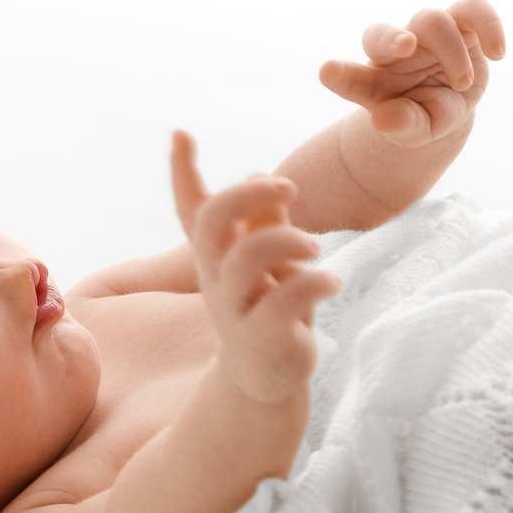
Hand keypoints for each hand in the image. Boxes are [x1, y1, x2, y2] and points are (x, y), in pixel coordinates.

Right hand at [171, 130, 341, 404]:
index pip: (191, 209)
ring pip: (247, 259)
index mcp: (216, 255)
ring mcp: (235, 309)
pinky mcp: (261, 338)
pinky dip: (314, 283)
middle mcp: (217, 277)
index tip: (181, 132)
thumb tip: (258, 176)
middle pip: (214, 223)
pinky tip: (332, 282)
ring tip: (317, 247)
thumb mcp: (269, 263)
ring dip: (288, 240)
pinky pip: (282, 302)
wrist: (265, 380)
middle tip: (289, 186)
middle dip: (249, 194)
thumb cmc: (269, 310)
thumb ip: (265, 222)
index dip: (182, 171)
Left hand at [318, 0, 505, 148]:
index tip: (328, 72)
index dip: (342, 73)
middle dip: (397, 38)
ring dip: (450, 50)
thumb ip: (399, 125)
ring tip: (463, 83)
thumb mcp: (410, 130)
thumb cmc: (417, 118)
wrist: (442, 108)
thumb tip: (384, 120)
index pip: (352, 73)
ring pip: (433, 18)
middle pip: (391, 32)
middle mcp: (398, 50)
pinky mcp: (462, 27)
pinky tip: (498, 52)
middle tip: (415, 54)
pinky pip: (475, 10)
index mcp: (374, 76)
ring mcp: (429, 35)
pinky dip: (489, 25)